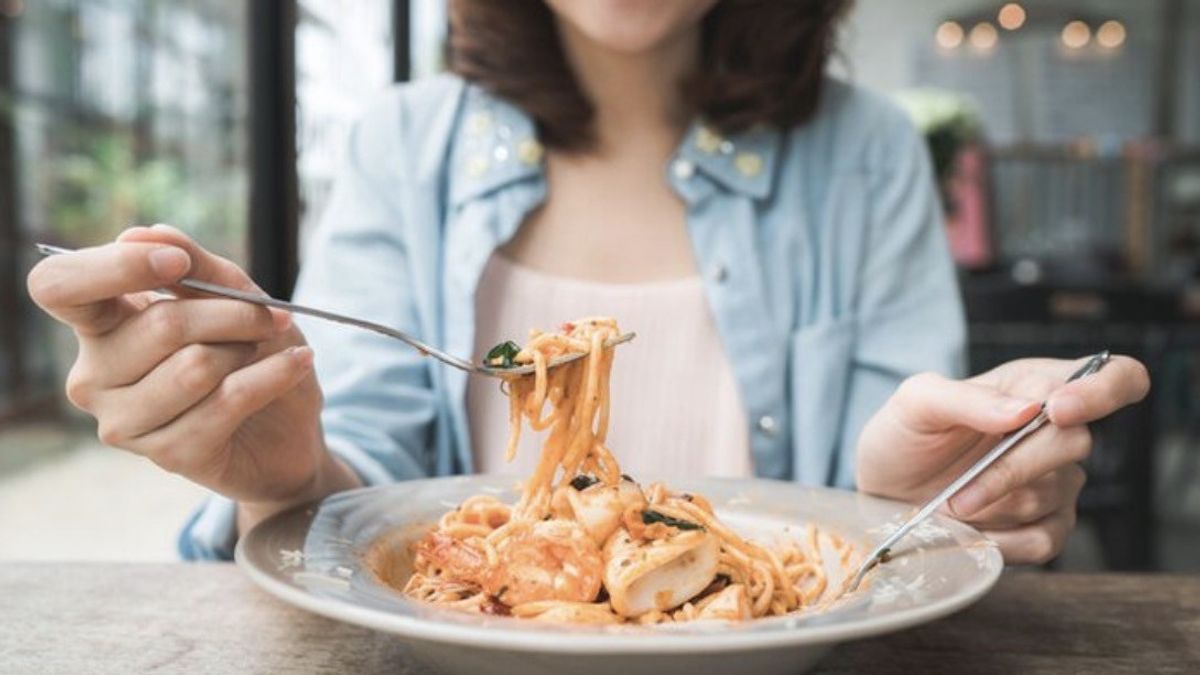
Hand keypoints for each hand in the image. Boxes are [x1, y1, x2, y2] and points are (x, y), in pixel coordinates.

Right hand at [27, 225, 359, 529]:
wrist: (290, 431)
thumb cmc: (252, 355)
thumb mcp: (234, 297)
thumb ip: (194, 265)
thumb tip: (145, 234)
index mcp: (98, 325)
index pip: (59, 286)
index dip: (115, 268)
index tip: (177, 264)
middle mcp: (95, 374)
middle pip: (161, 325)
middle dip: (233, 313)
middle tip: (271, 316)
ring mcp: (124, 421)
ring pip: (195, 367)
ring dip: (250, 348)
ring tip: (269, 350)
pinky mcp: (167, 455)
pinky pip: (226, 402)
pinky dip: (274, 375)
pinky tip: (296, 365)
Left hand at [856, 356, 1149, 564]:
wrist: (882, 491)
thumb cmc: (903, 436)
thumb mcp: (917, 403)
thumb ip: (966, 397)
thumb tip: (1026, 409)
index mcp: (1034, 385)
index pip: (1113, 377)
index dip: (1103, 391)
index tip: (1057, 411)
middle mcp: (1054, 431)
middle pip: (1076, 442)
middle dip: (1011, 467)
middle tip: (960, 489)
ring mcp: (1055, 481)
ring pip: (1054, 492)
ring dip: (994, 503)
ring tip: (952, 504)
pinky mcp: (1047, 526)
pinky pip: (1047, 538)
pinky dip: (1003, 541)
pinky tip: (970, 532)